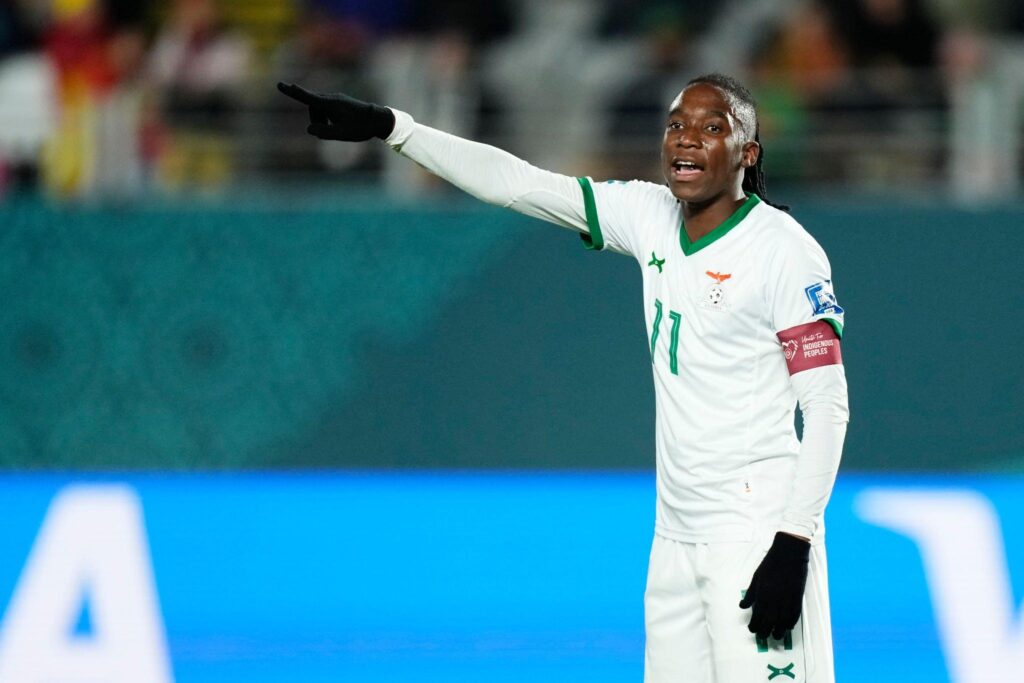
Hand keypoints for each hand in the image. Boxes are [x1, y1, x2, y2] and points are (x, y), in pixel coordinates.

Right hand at [276, 82, 395, 141]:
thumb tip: (310, 129)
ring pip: (318, 112)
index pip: (307, 98)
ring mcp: (335, 100)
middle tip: (333, 131)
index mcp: (330, 104)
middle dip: (317, 122)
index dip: (293, 93)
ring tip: (340, 128)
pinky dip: (328, 120)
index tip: (280, 84)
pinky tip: (342, 125)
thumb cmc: (360, 127)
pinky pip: (326, 112)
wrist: (378, 120)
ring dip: (323, 122)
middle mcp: (331, 99)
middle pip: (312, 110)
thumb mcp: (341, 134)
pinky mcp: (338, 103)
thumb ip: (323, 133)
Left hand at [739, 532, 809, 639]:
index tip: (752, 629)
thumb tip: (743, 606)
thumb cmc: (770, 564)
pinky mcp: (798, 599)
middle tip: (762, 637)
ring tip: (775, 636)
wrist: (789, 555)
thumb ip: (750, 594)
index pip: (757, 616)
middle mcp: (775, 601)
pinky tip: (788, 628)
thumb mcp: (756, 577)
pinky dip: (791, 624)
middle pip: (769, 623)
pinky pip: (794, 616)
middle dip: (764, 632)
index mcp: (763, 595)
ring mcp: (787, 601)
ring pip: (783, 623)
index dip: (754, 626)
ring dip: (779, 632)